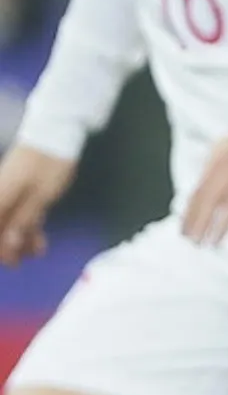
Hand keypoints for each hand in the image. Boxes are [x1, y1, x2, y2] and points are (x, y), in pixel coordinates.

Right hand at [0, 146, 67, 265]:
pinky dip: (28, 227)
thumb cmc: (48, 163)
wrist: (56, 132)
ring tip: (36, 252)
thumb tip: (9, 245)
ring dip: (19, 239)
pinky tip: (39, 242)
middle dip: (6, 246)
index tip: (9, 261)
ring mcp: (11, 193)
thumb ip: (24, 221)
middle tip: (19, 262)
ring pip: (10, 222)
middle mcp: (0, 197)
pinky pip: (20, 213)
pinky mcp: (23, 190)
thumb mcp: (41, 195)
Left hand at [181, 126, 227, 246]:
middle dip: (199, 226)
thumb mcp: (219, 149)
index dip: (188, 216)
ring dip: (220, 228)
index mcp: (215, 164)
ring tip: (213, 244)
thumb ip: (208, 172)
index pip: (196, 195)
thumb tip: (194, 198)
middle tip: (194, 244)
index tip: (183, 232)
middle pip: (210, 205)